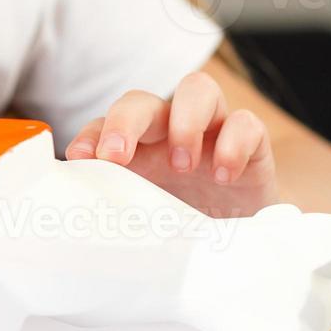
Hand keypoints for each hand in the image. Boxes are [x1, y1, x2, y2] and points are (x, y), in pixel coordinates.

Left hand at [65, 71, 276, 217]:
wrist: (245, 242)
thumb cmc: (187, 226)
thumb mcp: (147, 219)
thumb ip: (116, 207)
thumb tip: (77, 211)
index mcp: (139, 149)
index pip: (105, 125)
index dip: (90, 135)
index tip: (78, 158)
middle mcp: (171, 131)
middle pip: (143, 101)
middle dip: (125, 121)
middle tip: (116, 156)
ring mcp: (213, 131)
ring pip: (198, 87)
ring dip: (185, 122)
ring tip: (181, 165)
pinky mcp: (252, 144)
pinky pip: (246, 122)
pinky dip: (234, 144)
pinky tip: (223, 177)